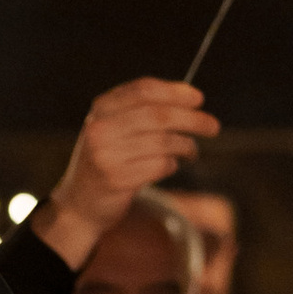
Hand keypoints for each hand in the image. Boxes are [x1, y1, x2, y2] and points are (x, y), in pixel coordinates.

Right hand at [33, 79, 219, 270]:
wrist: (79, 203)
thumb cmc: (107, 160)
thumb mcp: (114, 127)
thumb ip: (142, 109)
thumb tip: (190, 98)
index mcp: (102, 109)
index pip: (144, 90)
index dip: (176, 92)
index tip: (198, 99)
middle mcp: (101, 129)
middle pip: (159, 116)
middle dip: (192, 119)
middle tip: (212, 126)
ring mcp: (107, 155)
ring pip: (163, 143)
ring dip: (186, 146)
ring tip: (191, 151)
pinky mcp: (117, 180)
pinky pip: (159, 166)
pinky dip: (172, 165)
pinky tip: (171, 166)